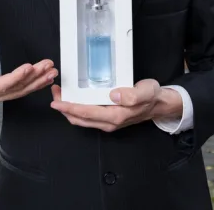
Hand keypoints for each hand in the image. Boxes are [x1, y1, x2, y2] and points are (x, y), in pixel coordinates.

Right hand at [0, 40, 56, 104]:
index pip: (0, 84)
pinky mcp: (6, 93)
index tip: (29, 68)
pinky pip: (23, 90)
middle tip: (48, 67)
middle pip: (16, 88)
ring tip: (52, 71)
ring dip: (39, 81)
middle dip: (34, 78)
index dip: (15, 78)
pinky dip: (36, 84)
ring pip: (22, 90)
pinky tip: (48, 79)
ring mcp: (0, 96)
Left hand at [50, 79, 169, 131]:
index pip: (86, 113)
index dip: (69, 108)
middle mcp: (109, 122)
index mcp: (115, 116)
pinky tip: (73, 99)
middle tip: (54, 93)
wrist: (160, 104)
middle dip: (63, 108)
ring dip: (68, 110)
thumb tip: (114, 95)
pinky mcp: (108, 119)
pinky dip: (76, 110)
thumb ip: (132, 94)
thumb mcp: (146, 91)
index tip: (56, 101)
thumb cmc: (152, 96)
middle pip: (79, 118)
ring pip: (81, 120)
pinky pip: (87, 117)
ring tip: (60, 95)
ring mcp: (108, 122)